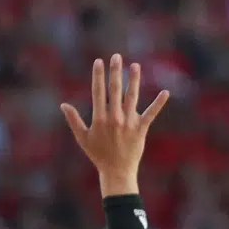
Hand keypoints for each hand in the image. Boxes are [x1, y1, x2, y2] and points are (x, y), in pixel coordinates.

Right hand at [60, 54, 170, 196]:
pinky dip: (159, 103)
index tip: (99, 62)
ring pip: (132, 97)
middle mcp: (114, 118)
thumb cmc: (98, 155)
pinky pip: (151, 113)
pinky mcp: (141, 129)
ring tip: (136, 66)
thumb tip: (63, 105)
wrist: (117, 171)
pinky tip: (165, 92)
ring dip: (134, 80)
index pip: (98, 92)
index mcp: (99, 118)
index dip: (98, 76)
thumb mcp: (82, 138)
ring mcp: (129, 123)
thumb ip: (74, 120)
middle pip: (115, 90)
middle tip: (117, 57)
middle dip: (115, 72)